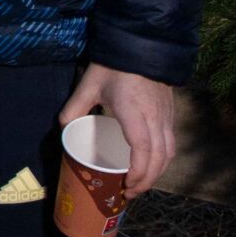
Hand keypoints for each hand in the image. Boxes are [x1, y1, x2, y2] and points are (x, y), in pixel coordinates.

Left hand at [58, 65, 176, 196]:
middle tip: (129, 193)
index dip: (138, 173)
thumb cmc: (114, 65)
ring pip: (169, 152)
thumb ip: (74, 108)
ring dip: (157, 172)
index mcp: (135, 113)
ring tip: (140, 183)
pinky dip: (164, 159)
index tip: (126, 186)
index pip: (143, 150)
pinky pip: (171, 142)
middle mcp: (155, 118)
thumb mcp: (89, 85)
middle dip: (147, 181)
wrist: (141, 43)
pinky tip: (151, 164)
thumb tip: (64, 130)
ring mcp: (166, 116)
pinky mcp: (170, 113)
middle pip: (160, 158)